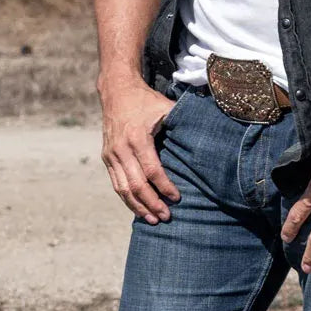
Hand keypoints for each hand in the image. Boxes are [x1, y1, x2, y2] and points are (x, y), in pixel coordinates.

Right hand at [98, 73, 180, 222]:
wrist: (116, 91)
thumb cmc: (145, 100)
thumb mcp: (164, 106)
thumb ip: (180, 121)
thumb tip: (203, 135)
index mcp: (137, 137)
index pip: (152, 170)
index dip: (164, 186)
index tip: (177, 197)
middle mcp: (122, 148)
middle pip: (136, 185)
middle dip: (152, 203)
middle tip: (166, 217)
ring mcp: (111, 154)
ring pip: (123, 189)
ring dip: (138, 207)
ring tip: (153, 220)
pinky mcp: (106, 157)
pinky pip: (116, 183)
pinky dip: (127, 198)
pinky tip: (138, 208)